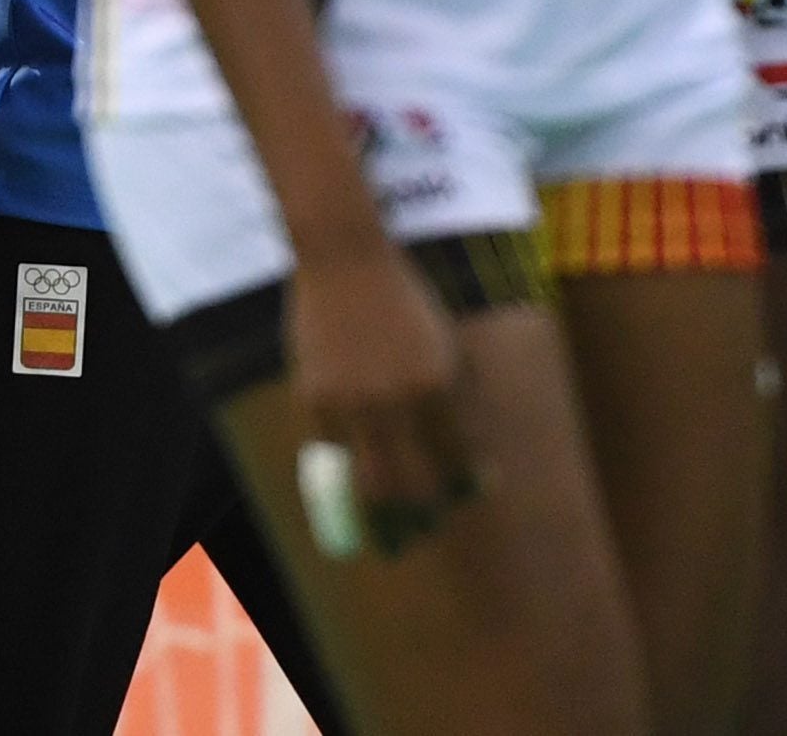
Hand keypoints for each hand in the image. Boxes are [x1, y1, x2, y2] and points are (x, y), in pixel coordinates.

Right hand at [286, 237, 476, 560]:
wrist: (345, 257)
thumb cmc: (404, 293)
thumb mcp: (446, 340)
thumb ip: (458, 396)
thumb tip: (471, 455)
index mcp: (437, 383)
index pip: (457, 456)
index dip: (467, 481)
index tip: (470, 493)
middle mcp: (395, 400)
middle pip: (413, 485)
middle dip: (423, 516)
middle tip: (427, 528)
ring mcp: (351, 403)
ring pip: (369, 484)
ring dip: (383, 514)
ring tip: (391, 529)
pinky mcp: (315, 399)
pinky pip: (335, 453)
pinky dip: (349, 469)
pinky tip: (357, 478)